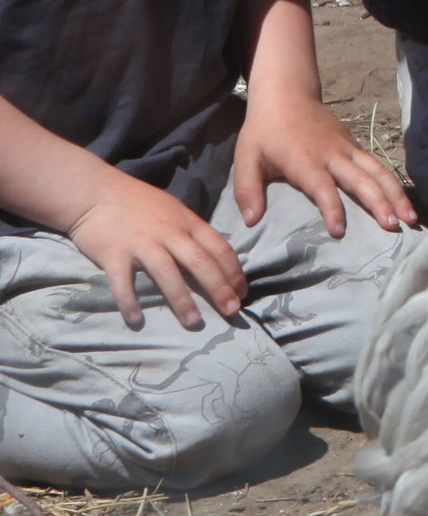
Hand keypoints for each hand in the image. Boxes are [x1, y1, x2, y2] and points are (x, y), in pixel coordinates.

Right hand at [63, 176, 246, 330]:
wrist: (96, 193)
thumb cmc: (139, 203)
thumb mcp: (174, 211)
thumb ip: (192, 232)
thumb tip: (213, 258)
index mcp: (187, 222)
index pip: (218, 247)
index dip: (233, 271)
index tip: (242, 293)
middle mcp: (169, 232)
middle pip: (200, 262)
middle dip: (219, 288)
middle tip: (232, 311)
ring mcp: (142, 243)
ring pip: (167, 273)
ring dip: (182, 300)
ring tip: (194, 322)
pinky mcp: (114, 253)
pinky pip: (123, 282)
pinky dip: (130, 301)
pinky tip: (137, 320)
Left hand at [232, 91, 415, 243]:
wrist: (288, 95)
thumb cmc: (264, 131)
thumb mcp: (246, 158)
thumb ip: (247, 190)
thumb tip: (251, 221)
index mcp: (305, 160)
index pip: (322, 187)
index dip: (332, 208)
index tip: (340, 231)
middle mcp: (332, 154)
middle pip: (361, 179)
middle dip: (379, 203)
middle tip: (393, 226)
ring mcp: (348, 148)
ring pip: (377, 172)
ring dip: (395, 194)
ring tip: (410, 218)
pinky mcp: (354, 146)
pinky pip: (377, 166)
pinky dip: (392, 183)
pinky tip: (402, 201)